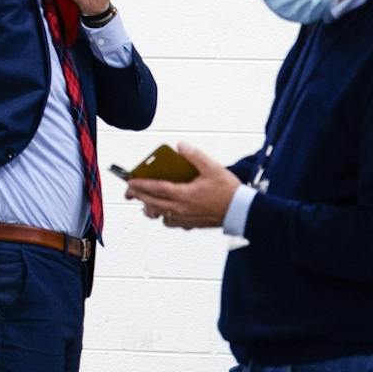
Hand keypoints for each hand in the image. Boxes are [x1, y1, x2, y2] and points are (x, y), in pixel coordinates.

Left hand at [124, 142, 238, 228]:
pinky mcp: (191, 225)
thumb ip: (194, 156)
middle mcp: (181, 209)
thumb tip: (180, 146)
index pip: (155, 189)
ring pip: (159, 215)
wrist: (241, 211)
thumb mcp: (212, 168)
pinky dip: (165, 216)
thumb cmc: (228, 191)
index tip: (130, 181)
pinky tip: (167, 211)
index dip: (140, 185)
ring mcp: (185, 219)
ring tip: (147, 201)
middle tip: (130, 190)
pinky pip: (171, 223)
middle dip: (138, 196)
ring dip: (150, 208)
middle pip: (152, 203)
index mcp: (184, 194)